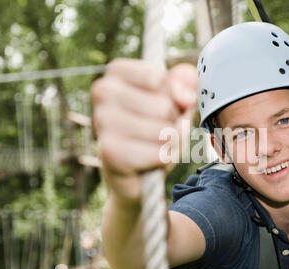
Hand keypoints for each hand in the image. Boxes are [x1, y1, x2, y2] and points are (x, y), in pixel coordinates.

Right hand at [91, 58, 197, 206]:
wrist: (136, 176)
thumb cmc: (157, 132)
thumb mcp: (178, 104)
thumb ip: (186, 87)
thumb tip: (186, 93)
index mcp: (117, 72)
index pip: (163, 80)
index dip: (178, 98)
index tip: (165, 107)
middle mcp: (102, 91)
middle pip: (165, 106)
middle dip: (174, 124)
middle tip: (159, 131)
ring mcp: (101, 121)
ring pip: (163, 130)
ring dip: (170, 143)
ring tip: (155, 146)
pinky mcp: (109, 151)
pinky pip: (159, 153)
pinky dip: (164, 159)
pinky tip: (150, 160)